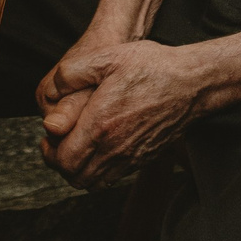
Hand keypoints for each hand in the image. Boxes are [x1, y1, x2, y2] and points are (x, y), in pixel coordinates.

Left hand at [38, 39, 205, 188]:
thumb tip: (51, 93)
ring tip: (75, 147)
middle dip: (60, 163)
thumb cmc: (151, 67)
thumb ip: (72, 73)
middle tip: (57, 143)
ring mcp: (131, 157)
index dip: (49, 152)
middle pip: (75, 177)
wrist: (192, 83)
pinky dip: (98, 170)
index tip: (48, 136)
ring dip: (78, 169)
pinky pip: (112, 178)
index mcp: (101, 124)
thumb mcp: (107, 57)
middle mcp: (115, 148)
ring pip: (93, 182)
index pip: (64, 159)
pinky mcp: (144, 159)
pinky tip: (98, 147)